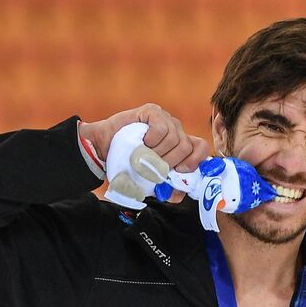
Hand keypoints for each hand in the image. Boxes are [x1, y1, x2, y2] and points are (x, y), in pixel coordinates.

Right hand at [78, 103, 211, 195]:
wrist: (104, 147)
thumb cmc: (129, 161)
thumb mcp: (150, 179)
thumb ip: (166, 188)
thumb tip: (179, 195)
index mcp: (180, 145)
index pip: (201, 147)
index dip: (195, 161)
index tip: (179, 171)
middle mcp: (176, 130)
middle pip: (187, 147)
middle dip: (170, 161)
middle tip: (154, 164)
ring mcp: (165, 119)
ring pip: (175, 139)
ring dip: (157, 152)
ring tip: (144, 153)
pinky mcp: (153, 111)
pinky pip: (162, 128)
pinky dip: (153, 139)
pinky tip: (144, 141)